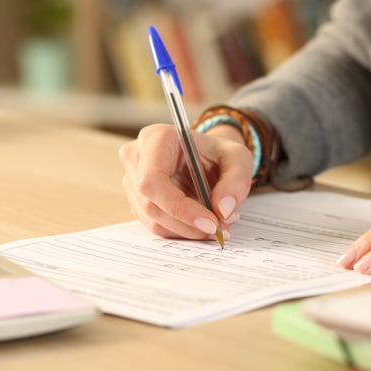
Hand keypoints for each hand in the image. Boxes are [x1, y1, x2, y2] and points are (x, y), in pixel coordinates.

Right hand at [118, 123, 252, 239]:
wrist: (206, 157)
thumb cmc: (217, 153)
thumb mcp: (238, 159)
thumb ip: (236, 181)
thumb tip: (222, 210)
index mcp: (156, 138)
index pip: (153, 180)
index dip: (179, 207)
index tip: (211, 222)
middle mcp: (136, 157)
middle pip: (151, 204)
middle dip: (188, 224)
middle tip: (220, 229)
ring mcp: (132, 180)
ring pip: (154, 220)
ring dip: (187, 230)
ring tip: (217, 224)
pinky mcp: (136, 200)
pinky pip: (156, 225)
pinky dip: (181, 231)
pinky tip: (201, 224)